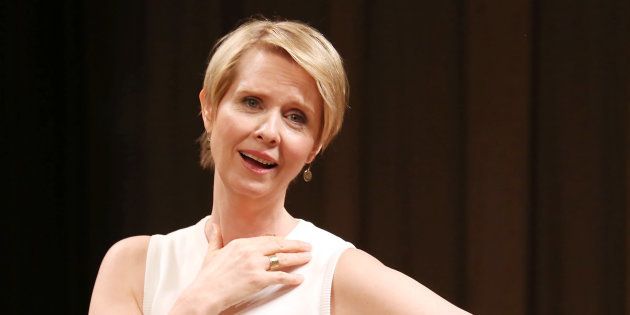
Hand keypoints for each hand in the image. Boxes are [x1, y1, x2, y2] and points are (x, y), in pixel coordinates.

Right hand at [169, 223, 311, 313]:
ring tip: (308, 258)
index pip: (267, 239)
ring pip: (282, 259)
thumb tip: (213, 225)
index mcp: (240, 243)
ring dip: (298, 258)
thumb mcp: (211, 253)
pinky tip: (299, 279)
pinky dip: (291, 278)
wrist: (204, 294)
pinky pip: (280, 277)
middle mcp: (249, 251)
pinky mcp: (258, 280)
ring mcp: (254, 265)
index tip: (291, 241)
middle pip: (278, 245)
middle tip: (308, 246)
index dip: (282, 240)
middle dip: (296, 245)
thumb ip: (215, 238)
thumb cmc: (207, 277)